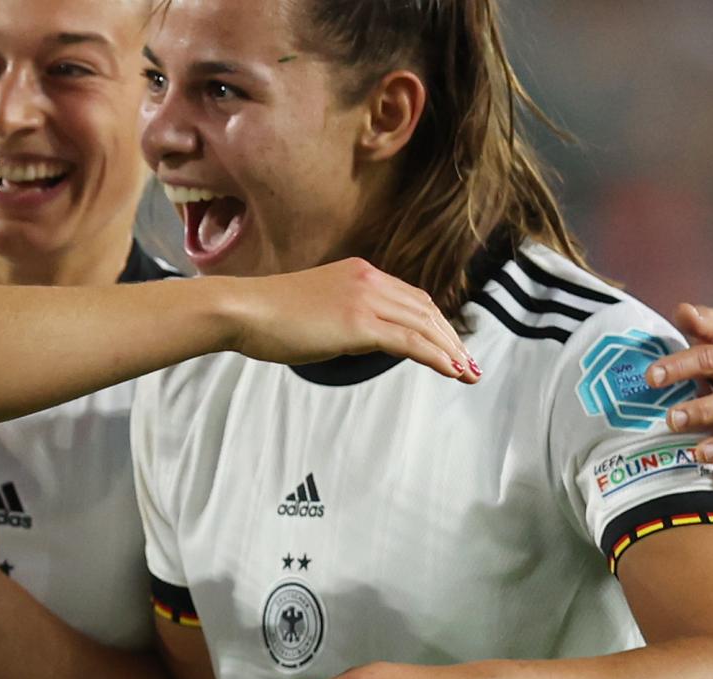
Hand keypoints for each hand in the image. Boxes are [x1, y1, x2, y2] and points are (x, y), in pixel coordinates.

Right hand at [222, 258, 479, 383]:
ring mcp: (365, 299)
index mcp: (359, 272)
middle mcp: (369, 279)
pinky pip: (410, 341)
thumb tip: (363, 338)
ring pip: (424, 325)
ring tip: (467, 372)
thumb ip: (344, 317)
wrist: (242, 309)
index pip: (411, 298)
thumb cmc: (266, 315)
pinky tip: (451, 371)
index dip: (435, 323)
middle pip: (426, 310)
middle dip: (451, 339)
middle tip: (469, 364)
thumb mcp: (316, 309)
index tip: (450, 345)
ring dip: (451, 351)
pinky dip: (436, 356)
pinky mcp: (359, 323)